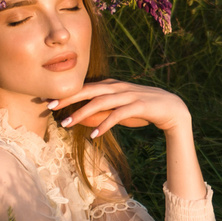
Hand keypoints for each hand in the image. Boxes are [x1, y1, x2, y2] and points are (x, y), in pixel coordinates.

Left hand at [51, 80, 192, 139]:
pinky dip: (105, 125)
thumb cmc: (143, 109)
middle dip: (68, 98)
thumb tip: (84, 117)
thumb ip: (103, 110)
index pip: (85, 87)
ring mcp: (128, 95)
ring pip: (100, 102)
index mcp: (112, 85)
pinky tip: (94, 135)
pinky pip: (118, 115)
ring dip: (82, 113)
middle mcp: (118, 88)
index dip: (67, 92)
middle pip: (88, 90)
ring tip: (67, 123)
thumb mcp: (120, 108)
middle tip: (49, 106)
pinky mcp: (139, 105)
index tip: (48, 99)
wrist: (173, 109)